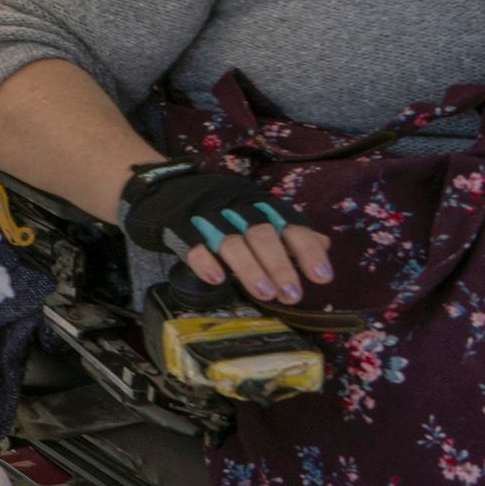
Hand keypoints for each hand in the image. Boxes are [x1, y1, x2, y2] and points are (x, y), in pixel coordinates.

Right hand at [118, 162, 334, 303]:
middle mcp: (235, 207)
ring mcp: (206, 216)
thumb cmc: (215, 210)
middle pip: (262, 234)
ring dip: (250, 269)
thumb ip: (287, 231)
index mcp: (257, 204)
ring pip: (232, 241)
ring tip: (265, 294)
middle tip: (292, 295)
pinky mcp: (178, 226)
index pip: (288, 224)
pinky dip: (207, 262)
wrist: (159, 190)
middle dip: (280, 265)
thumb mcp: (254, 214)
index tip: (322, 277)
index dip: (307, 250)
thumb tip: (325, 244)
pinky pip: (194, 244)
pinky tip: (218, 280)